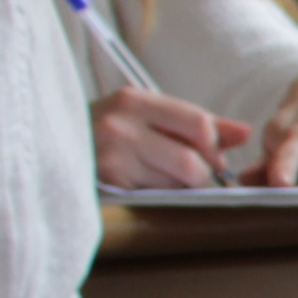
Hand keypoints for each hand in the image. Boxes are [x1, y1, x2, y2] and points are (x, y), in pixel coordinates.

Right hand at [93, 86, 245, 190]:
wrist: (51, 144)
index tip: (214, 156)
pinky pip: (153, 196)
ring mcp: (112, 158)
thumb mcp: (148, 115)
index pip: (198, 124)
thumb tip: (246, 133)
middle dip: (200, 174)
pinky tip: (143, 184)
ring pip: (174, 184)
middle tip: (193, 174)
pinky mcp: (107, 184)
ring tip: (161, 176)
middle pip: (190, 162)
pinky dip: (159, 194)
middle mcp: (121, 127)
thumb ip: (197, 123)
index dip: (214, 146)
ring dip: (178, 187)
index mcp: (135, 101)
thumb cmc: (109, 129)